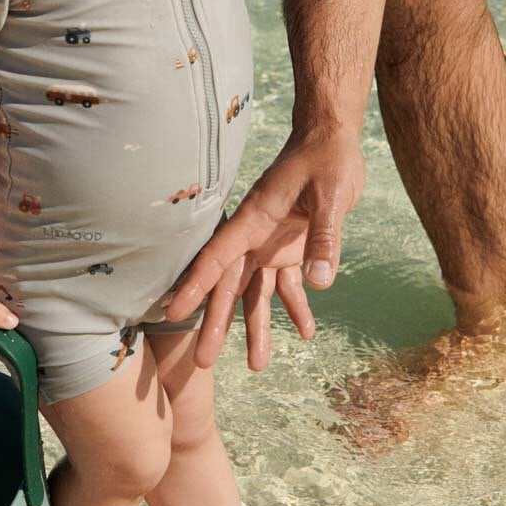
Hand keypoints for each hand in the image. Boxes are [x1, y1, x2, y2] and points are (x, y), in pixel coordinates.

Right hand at [165, 129, 364, 369]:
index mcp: (254, 219)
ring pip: (257, 291)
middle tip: (204, 362)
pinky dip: (296, 307)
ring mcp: (273, 244)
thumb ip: (326, 237)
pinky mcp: (293, 248)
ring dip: (258, 326)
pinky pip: (289, 284)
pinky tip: (307, 332)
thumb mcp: (331, 195)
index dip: (195, 285)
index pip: (218, 256)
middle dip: (218, 322)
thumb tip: (321, 283)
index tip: (172, 312)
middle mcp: (257, 236)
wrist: (333, 139)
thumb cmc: (327, 159)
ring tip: (258, 365)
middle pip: (231, 284)